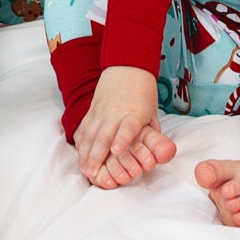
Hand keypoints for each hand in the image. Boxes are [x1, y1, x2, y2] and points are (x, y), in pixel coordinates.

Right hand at [74, 65, 175, 187]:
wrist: (128, 66)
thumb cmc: (143, 92)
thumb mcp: (153, 113)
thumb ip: (153, 135)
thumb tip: (160, 155)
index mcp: (134, 113)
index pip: (128, 127)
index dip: (122, 139)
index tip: (116, 151)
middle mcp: (115, 112)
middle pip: (104, 134)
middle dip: (97, 155)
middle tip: (92, 173)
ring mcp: (101, 110)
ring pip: (91, 132)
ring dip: (86, 152)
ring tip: (84, 169)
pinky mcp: (93, 109)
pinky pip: (84, 126)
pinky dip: (81, 141)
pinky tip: (79, 153)